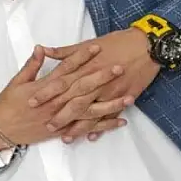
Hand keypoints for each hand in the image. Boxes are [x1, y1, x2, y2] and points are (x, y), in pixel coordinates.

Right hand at [0, 45, 130, 150]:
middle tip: (119, 67)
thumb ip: (31, 65)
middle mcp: (56, 102)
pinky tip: (120, 121)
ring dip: (110, 104)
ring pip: (89, 109)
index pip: (67, 69)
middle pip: (82, 87)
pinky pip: (87, 128)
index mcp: (46, 87)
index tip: (96, 48)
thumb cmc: (8, 104)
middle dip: (101, 77)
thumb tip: (40, 48)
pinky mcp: (62, 130)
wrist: (1, 130)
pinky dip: (103, 125)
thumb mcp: (17, 82)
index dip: (82, 57)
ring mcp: (61, 117)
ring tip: (128, 97)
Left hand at [32, 28, 159, 141]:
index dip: (45, 93)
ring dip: (78, 127)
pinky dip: (101, 127)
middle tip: (46, 126)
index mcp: (85, 67)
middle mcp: (96, 82)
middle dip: (60, 115)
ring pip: (91, 113)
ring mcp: (111, 92)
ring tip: (66, 137)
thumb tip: (43, 50)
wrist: (148, 45)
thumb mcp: (88, 43)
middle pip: (74, 101)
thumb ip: (64, 51)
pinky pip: (110, 116)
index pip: (60, 82)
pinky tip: (91, 137)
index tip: (31, 102)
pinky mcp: (124, 98)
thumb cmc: (117, 42)